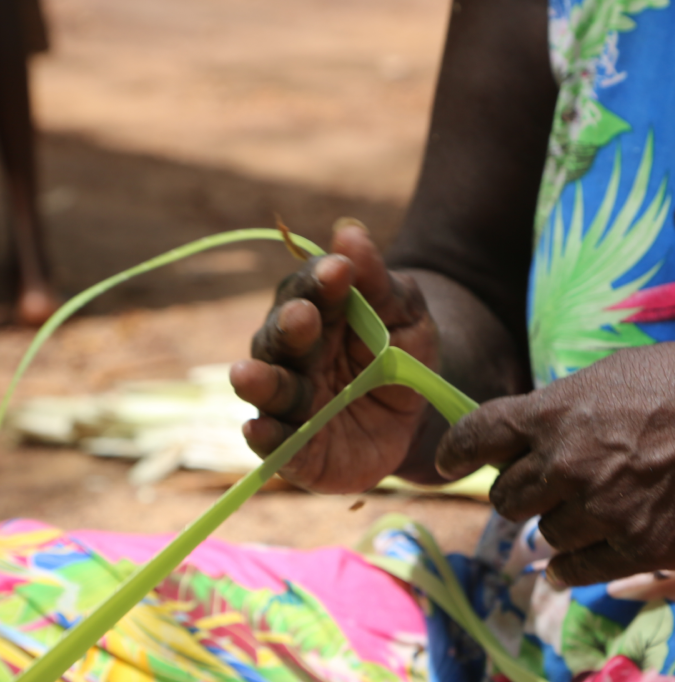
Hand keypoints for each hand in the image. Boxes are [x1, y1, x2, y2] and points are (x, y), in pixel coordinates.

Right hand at [230, 224, 438, 492]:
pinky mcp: (299, 451)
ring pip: (270, 390)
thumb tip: (350, 231)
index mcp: (319, 313)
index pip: (310, 291)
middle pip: (283, 338)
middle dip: (290, 328)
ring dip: (259, 383)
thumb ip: (379, 281)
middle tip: (303, 317)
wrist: (421, 416)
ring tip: (246, 376)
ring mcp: (294, 404)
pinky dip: (265, 439)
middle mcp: (294, 356)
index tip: (340, 269)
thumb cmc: (405, 352)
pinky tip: (255, 430)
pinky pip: (278, 446)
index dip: (321, 281)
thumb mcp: (406, 313)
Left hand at [436, 340, 674, 585]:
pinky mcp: (640, 550)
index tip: (448, 464)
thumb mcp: (627, 373)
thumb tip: (541, 435)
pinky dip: (570, 570)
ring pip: (546, 536)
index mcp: (560, 409)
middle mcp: (569, 462)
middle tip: (532, 497)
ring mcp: (603, 510)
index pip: (479, 433)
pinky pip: (579, 571)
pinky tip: (573, 566)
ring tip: (587, 517)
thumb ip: (573, 408)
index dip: (458, 451)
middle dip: (517, 498)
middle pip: (508, 498)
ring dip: (557, 530)